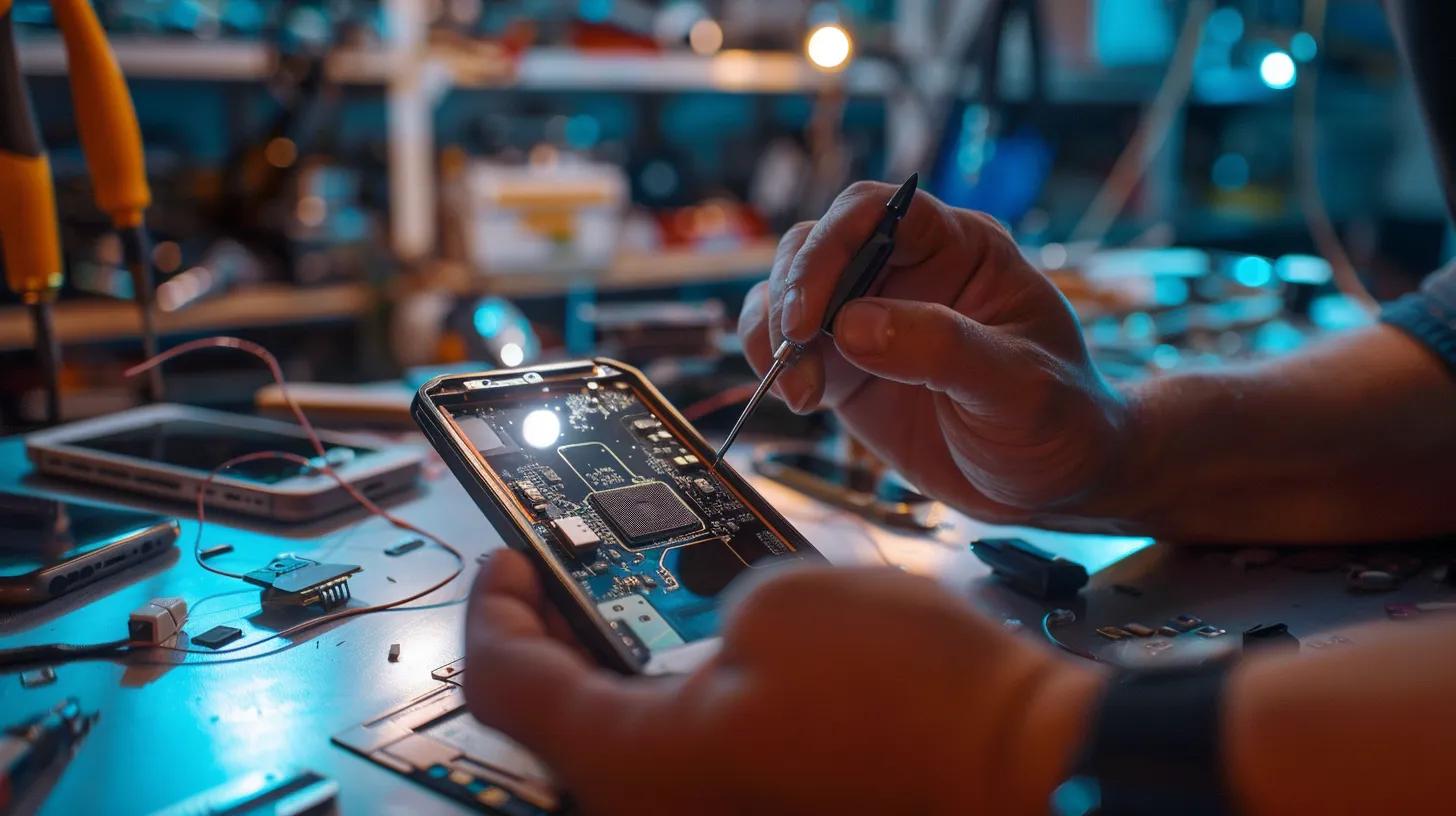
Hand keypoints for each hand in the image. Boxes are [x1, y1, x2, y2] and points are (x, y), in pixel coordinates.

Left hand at [465, 549, 1103, 815]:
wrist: (1023, 765)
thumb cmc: (910, 697)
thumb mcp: (780, 597)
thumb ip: (709, 599)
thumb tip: (720, 627)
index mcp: (635, 761)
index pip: (503, 682)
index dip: (492, 605)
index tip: (507, 554)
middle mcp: (658, 809)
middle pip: (559, 718)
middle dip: (561, 631)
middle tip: (573, 568)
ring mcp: (716, 815)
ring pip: (630, 736)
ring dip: (628, 662)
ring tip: (648, 593)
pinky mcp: (765, 809)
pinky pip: (694, 753)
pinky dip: (684, 695)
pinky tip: (719, 644)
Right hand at [738, 183, 1131, 523]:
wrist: (1053, 482)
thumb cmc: (1058, 422)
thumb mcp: (1017, 387)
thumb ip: (942, 349)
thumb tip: (852, 326)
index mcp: (960, 248)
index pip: (876, 211)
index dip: (830, 245)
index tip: (809, 312)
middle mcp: (907, 271)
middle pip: (815, 245)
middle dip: (792, 296)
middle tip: (796, 356)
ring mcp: (872, 317)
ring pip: (787, 291)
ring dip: (773, 334)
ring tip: (802, 394)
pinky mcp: (847, 365)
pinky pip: (786, 344)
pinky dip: (772, 365)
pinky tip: (798, 400)